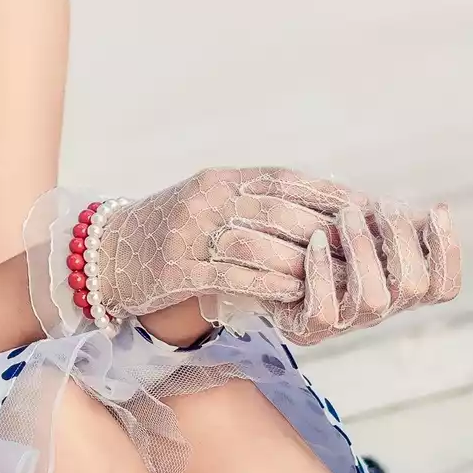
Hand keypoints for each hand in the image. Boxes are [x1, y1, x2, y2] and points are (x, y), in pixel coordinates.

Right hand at [86, 166, 369, 322]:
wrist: (105, 253)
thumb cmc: (171, 231)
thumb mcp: (212, 202)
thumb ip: (256, 203)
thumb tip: (322, 212)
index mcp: (221, 179)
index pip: (286, 180)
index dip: (329, 195)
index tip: (367, 210)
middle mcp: (207, 197)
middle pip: (277, 209)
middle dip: (324, 231)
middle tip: (361, 252)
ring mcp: (189, 231)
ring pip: (255, 242)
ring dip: (298, 262)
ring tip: (331, 278)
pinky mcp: (175, 267)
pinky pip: (228, 274)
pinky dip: (264, 284)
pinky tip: (290, 294)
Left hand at [216, 173, 461, 345]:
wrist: (251, 259)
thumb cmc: (312, 237)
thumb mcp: (355, 225)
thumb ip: (389, 223)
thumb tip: (433, 212)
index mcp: (397, 286)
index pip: (443, 286)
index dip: (448, 251)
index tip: (437, 208)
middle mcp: (378, 309)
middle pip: (414, 287)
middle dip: (399, 238)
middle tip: (378, 206)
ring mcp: (344, 322)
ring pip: (374, 299)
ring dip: (363, 248)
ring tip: (347, 215)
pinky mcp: (306, 329)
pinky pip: (325, 310)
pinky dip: (323, 271)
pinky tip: (315, 241)